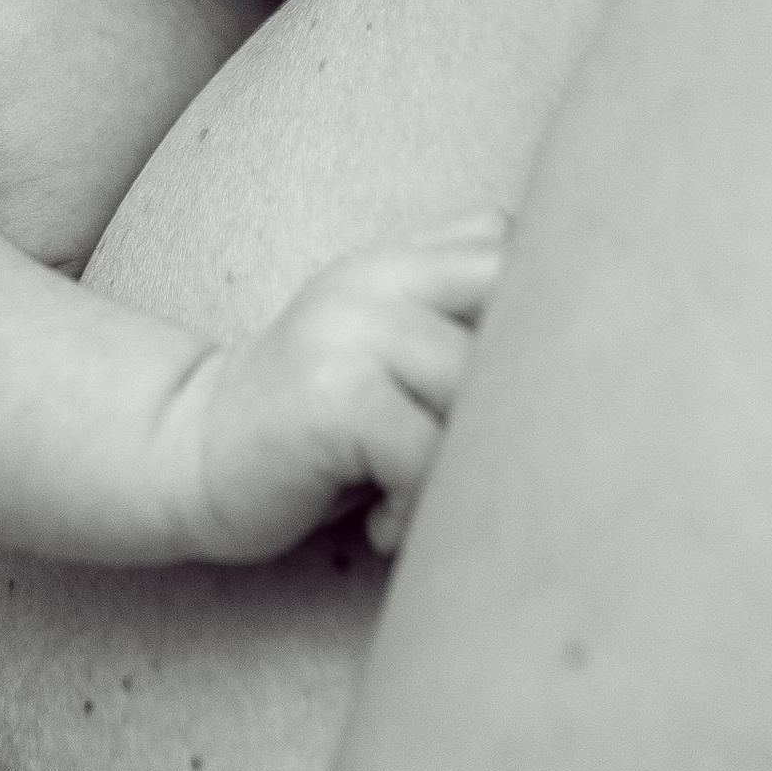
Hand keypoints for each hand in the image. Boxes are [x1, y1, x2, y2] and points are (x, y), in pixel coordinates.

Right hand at [163, 218, 510, 563]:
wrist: (188, 454)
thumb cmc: (314, 424)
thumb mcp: (382, 350)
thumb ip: (451, 326)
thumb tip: (583, 363)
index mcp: (399, 262)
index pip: (509, 244)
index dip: (539, 313)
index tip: (520, 394)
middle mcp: (377, 280)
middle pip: (513, 306)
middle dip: (522, 393)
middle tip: (489, 458)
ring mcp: (351, 331)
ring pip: (475, 386)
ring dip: (468, 462)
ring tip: (424, 501)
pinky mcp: (333, 397)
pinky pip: (425, 451)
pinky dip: (418, 504)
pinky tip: (385, 526)